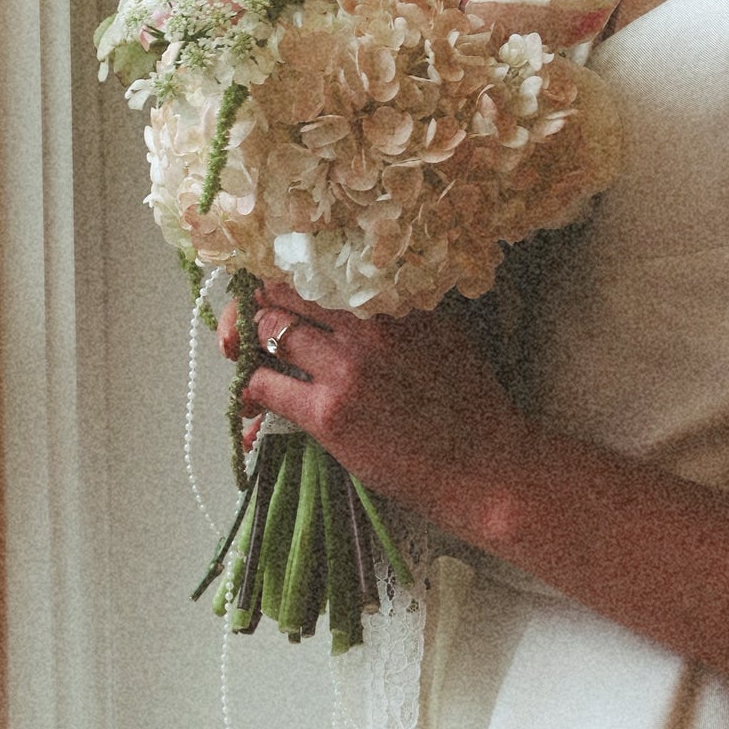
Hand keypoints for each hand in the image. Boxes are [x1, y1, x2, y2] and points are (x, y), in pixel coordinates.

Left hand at [219, 281, 526, 523]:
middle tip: (254, 312)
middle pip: (288, 289)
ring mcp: (346, 368)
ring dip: (251, 338)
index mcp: (396, 298)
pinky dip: (247, 388)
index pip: (324, 263)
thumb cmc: (470, 401)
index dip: (291, 269)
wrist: (482, 464)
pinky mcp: (328, 414)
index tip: (279, 279)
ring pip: (271, 330)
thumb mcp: (444, 331)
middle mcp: (368, 323)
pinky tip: (248, 398)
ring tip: (247, 351)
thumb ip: (403, 308)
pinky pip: (264, 385)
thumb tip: (362, 294)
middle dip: (263, 299)